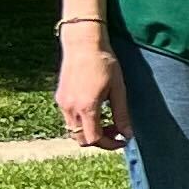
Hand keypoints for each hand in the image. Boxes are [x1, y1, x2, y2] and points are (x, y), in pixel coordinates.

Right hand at [55, 34, 125, 149]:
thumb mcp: (118, 89)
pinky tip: (95, 110)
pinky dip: (82, 122)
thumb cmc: (105, 63)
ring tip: (107, 121)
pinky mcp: (60, 98)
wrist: (83, 44)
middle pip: (81, 139)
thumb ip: (122, 114)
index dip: (110, 144)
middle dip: (100, 141)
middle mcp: (71, 108)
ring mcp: (63, 103)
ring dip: (89, 132)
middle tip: (116, 131)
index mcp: (87, 107)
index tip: (123, 140)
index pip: (94, 139)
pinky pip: (69, 119)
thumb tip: (128, 134)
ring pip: (73, 131)